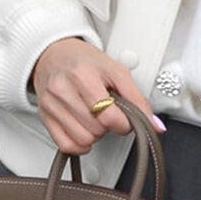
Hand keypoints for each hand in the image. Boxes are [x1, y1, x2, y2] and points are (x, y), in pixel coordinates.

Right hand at [30, 37, 163, 153]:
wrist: (54, 54)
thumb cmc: (85, 61)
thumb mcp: (116, 72)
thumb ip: (138, 99)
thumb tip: (155, 125)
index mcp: (83, 75)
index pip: (108, 116)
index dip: (124, 124)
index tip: (125, 118)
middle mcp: (63, 90)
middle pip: (96, 130)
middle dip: (108, 126)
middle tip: (108, 113)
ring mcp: (51, 104)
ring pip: (82, 140)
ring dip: (94, 135)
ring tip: (94, 118)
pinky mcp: (44, 116)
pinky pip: (66, 145)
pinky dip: (79, 144)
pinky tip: (84, 130)